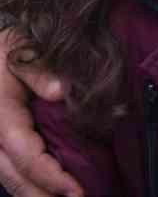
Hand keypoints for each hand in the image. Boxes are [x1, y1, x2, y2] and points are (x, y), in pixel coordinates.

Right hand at [0, 30, 78, 196]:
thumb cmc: (10, 48)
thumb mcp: (22, 49)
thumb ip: (38, 69)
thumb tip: (59, 90)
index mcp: (0, 115)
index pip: (25, 155)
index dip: (50, 176)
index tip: (76, 190)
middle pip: (14, 176)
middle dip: (43, 195)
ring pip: (10, 177)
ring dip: (36, 193)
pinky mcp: (0, 141)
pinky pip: (11, 168)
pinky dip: (30, 181)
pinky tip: (52, 189)